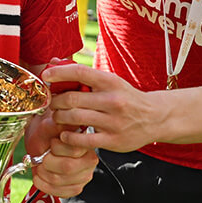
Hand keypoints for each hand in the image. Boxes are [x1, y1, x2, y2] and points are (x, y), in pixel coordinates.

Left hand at [24, 111, 96, 197]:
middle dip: (48, 162)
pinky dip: (46, 186)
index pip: (73, 150)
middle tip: (42, 157)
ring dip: (44, 174)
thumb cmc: (45, 133)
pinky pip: (62, 193)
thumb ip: (55, 124)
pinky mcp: (76, 187)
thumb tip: (63, 122)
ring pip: (61, 180)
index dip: (56, 148)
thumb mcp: (47, 124)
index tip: (51, 142)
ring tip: (40, 166)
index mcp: (85, 142)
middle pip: (67, 167)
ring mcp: (84, 175)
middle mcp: (89, 160)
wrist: (40, 143)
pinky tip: (40, 178)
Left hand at [44, 62, 161, 153]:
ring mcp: (113, 122)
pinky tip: (65, 134)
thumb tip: (53, 62)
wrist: (156, 117)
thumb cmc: (126, 97)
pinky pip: (82, 140)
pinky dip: (68, 137)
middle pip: (72, 98)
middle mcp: (113, 100)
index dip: (59, 73)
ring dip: (59, 118)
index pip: (80, 72)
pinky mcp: (113, 140)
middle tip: (52, 103)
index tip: (46, 76)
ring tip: (58, 117)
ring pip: (74, 118)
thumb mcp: (110, 82)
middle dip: (56, 101)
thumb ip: (83, 75)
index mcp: (111, 82)